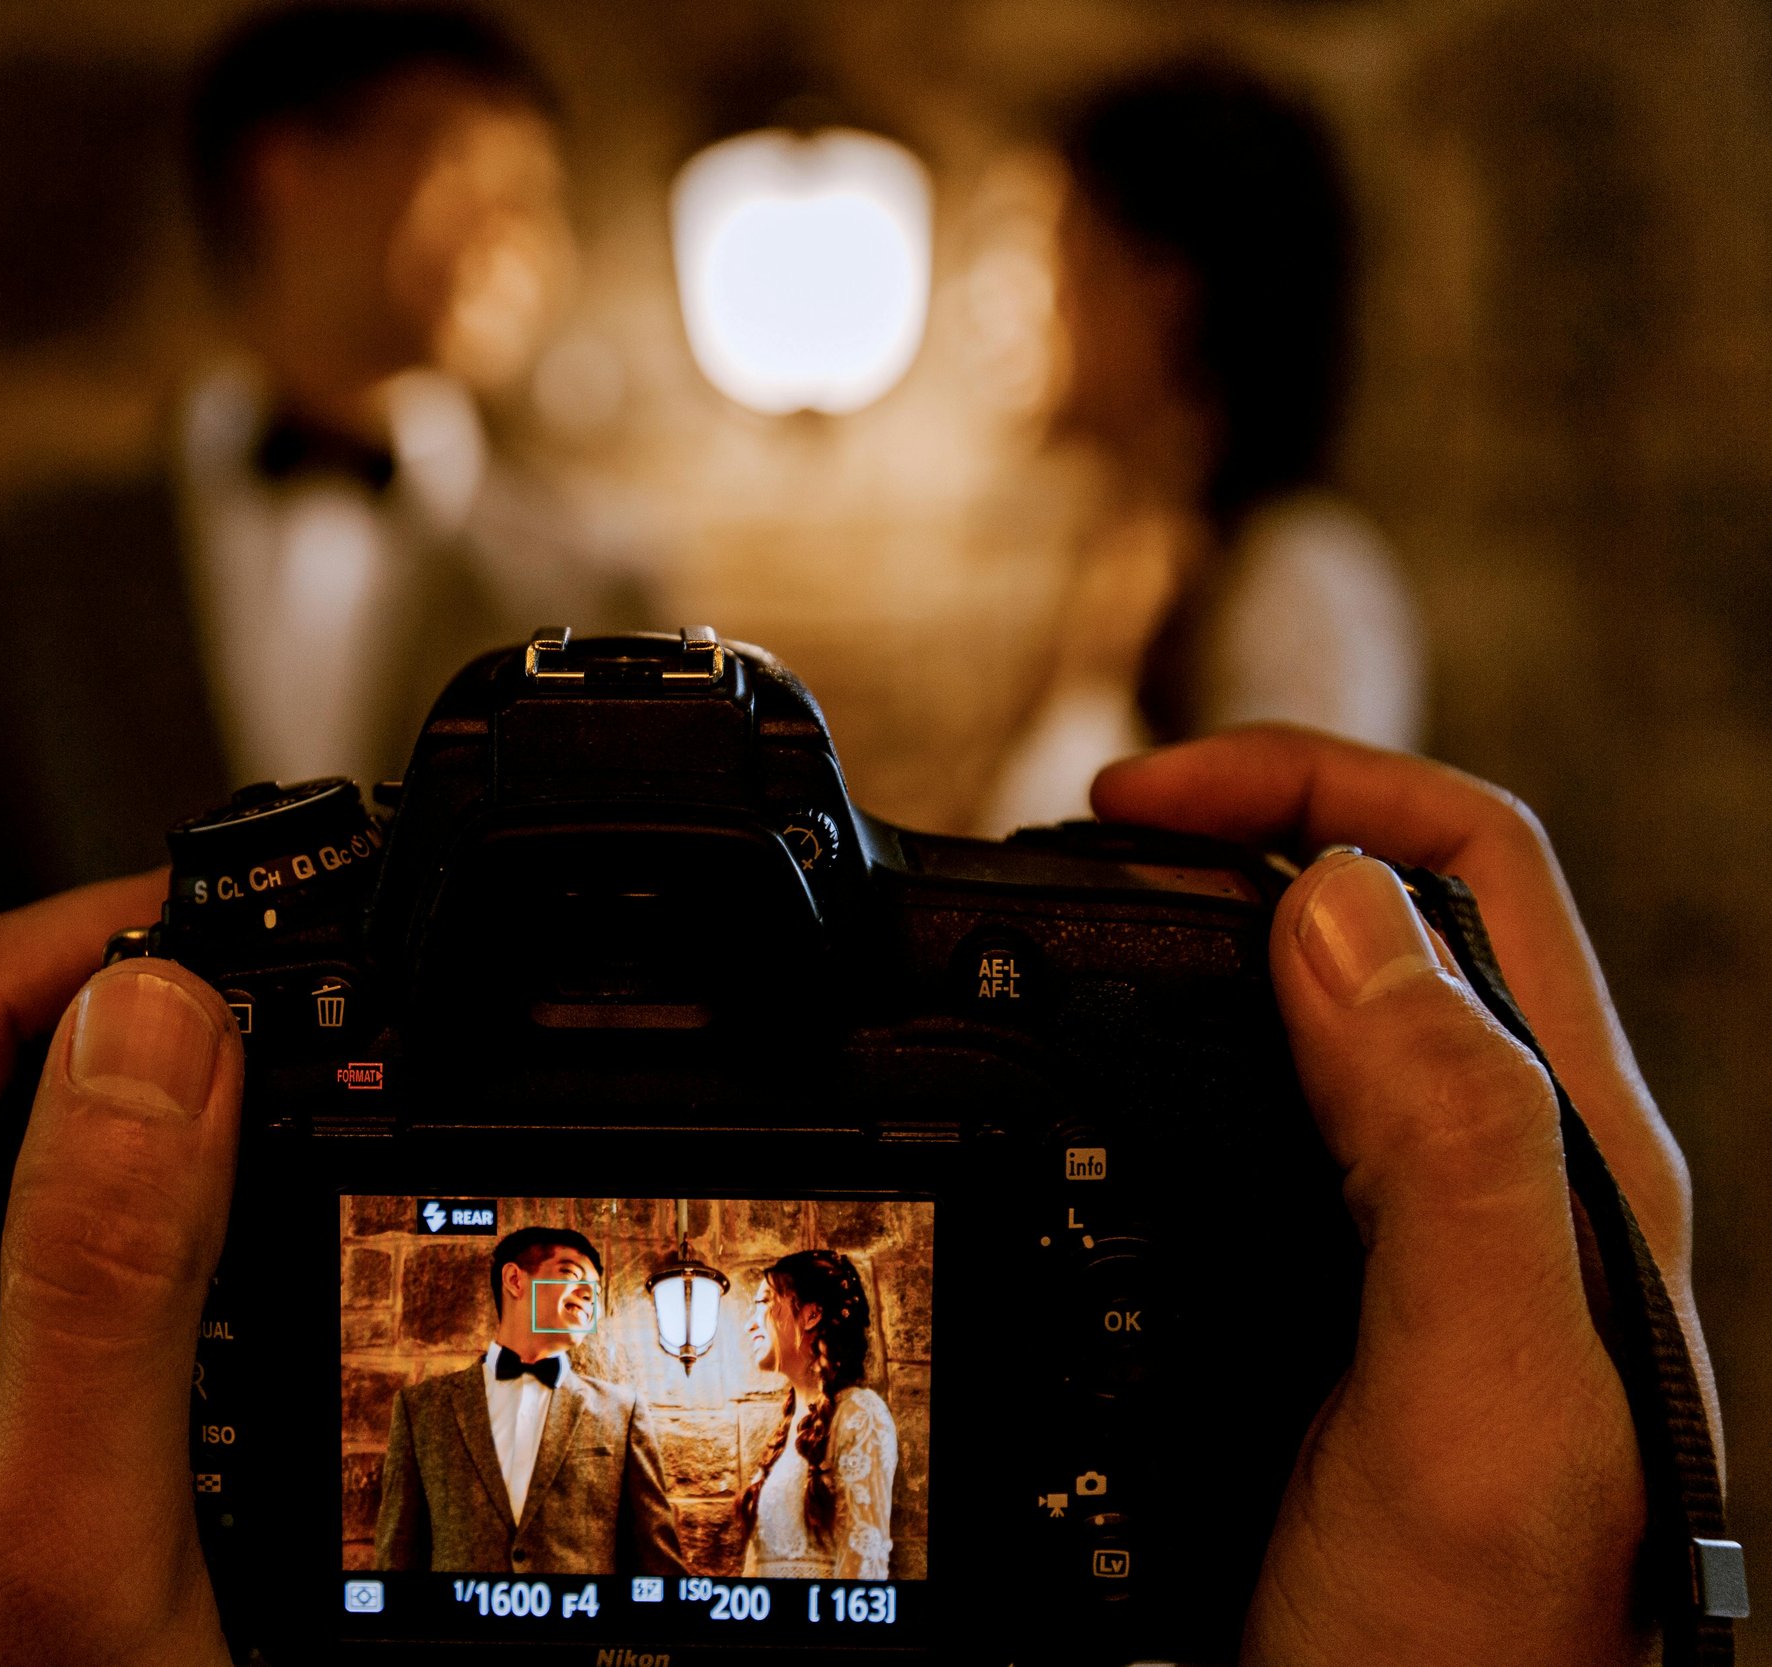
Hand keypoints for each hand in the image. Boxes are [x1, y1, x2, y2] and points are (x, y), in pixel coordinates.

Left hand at [0, 874, 242, 1666]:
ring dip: (139, 1125)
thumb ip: (106, 1254)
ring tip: (279, 1123)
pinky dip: (122, 1223)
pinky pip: (12, 1245)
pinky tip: (212, 1252)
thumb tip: (162, 1011)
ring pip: (1, 1149)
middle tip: (307, 1023)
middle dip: (141, 1030)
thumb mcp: (67, 1511)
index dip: (116, 936)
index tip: (272, 920)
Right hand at [1096, 726, 1710, 1666]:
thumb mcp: (1475, 1396)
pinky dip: (1144, 1051)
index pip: (1463, 862)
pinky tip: (1073, 1086)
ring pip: (1302, 1002)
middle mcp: (1491, 1164)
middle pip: (1380, 903)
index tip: (1128, 804)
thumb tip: (1330, 903)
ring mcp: (1397, 1230)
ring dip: (1184, 929)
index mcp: (1561, 1150)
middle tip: (1072, 847)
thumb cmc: (1475, 1647)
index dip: (1303, 782)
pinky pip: (1234, 1113)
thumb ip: (1449, 1148)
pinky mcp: (1310, 1291)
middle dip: (1229, 827)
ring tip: (1060, 931)